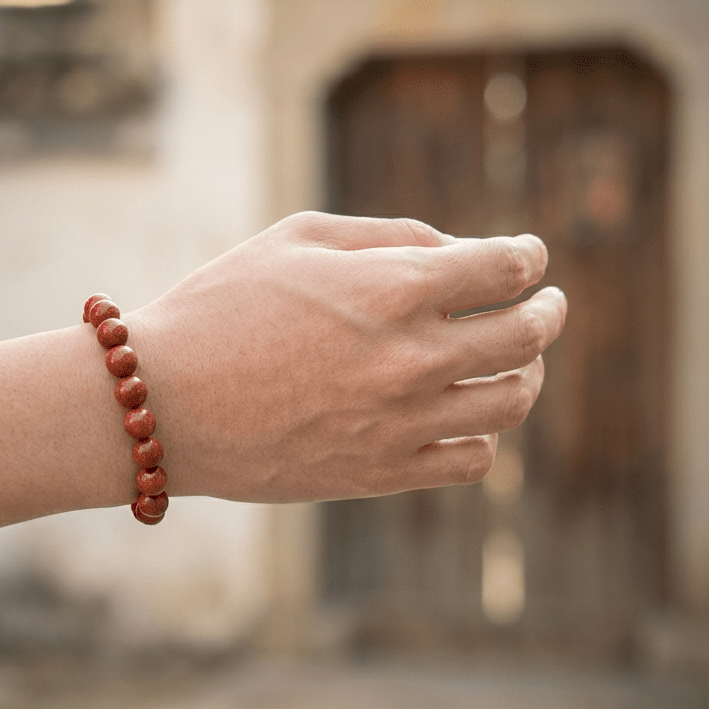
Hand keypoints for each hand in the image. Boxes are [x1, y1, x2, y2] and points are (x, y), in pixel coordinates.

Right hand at [130, 211, 566, 502]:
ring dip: (526, 373)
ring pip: (510, 402)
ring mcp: (401, 422)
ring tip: (516, 362)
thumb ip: (388, 235)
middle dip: (548, 311)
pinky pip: (471, 459)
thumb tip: (456, 252)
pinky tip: (466, 415)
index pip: (506, 266)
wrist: (160, 401)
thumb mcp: (297, 238)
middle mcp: (411, 357)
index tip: (528, 256)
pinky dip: (484, 435)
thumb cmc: (220, 306)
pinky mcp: (380, 473)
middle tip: (546, 305)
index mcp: (393, 287)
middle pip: (525, 334)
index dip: (528, 256)